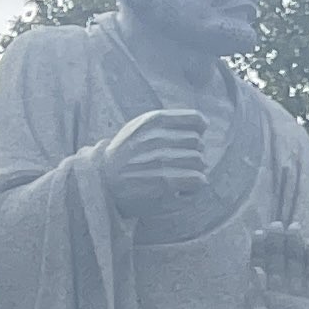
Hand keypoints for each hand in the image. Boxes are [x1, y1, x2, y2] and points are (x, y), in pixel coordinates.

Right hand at [99, 108, 213, 219]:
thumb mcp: (140, 126)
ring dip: (195, 171)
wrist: (104, 181)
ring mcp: (161, 162)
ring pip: (201, 162)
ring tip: (180, 176)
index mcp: (153, 121)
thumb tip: (204, 123)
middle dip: (195, 153)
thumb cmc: (127, 154)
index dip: (199, 132)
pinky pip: (199, 180)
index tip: (190, 142)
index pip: (197, 121)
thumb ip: (168, 121)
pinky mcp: (165, 185)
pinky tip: (182, 188)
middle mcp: (158, 139)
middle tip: (180, 163)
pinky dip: (195, 186)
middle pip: (199, 143)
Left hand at [249, 220, 308, 308]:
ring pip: (296, 265)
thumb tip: (257, 269)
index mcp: (261, 294)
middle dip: (279, 242)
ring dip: (295, 247)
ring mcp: (298, 295)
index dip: (260, 248)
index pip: (260, 264)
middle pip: (279, 260)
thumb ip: (255, 293)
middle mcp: (279, 291)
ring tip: (294, 228)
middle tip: (278, 224)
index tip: (260, 231)